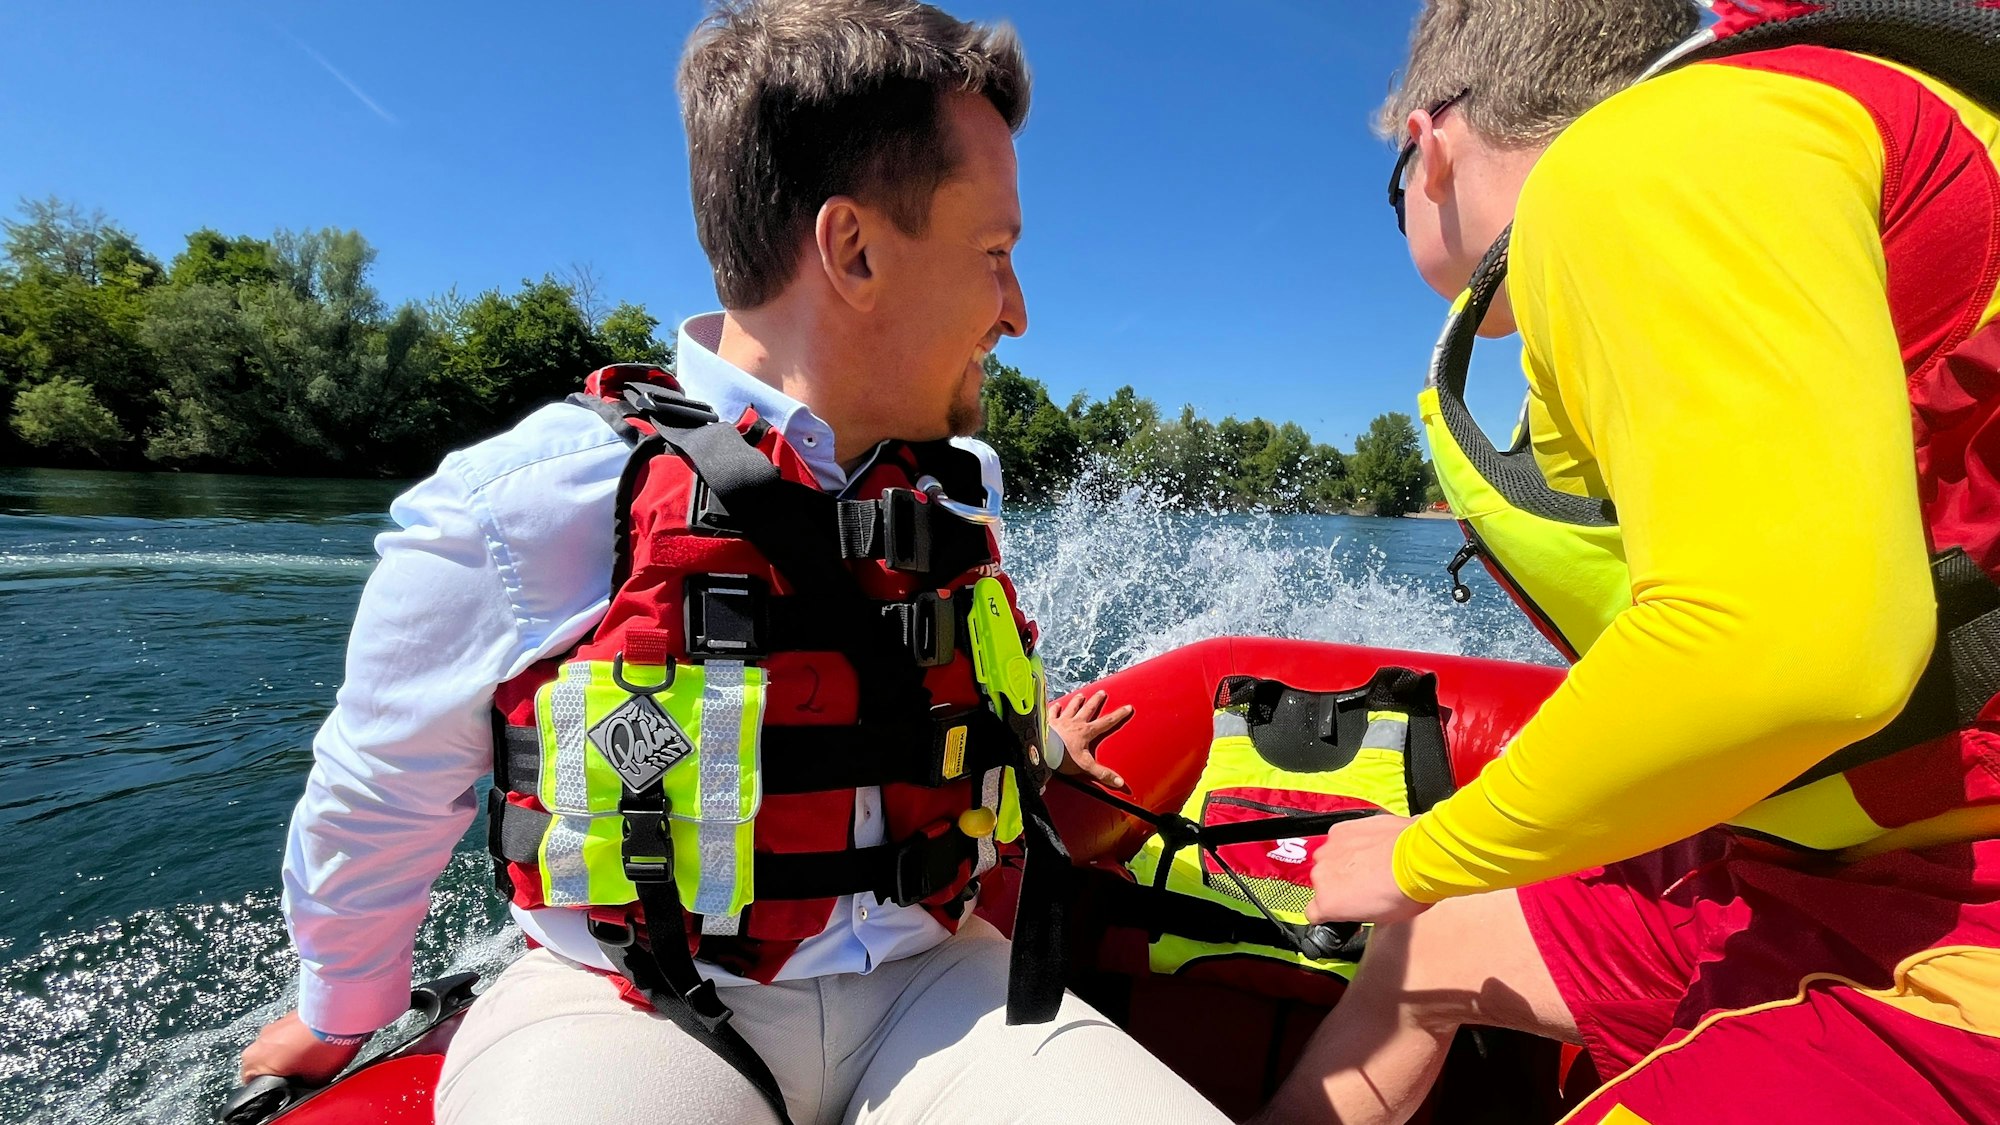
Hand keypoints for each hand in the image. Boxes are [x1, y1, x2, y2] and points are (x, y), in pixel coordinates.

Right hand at [239, 1011, 362, 1086]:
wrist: (339, 1015)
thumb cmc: (321, 1048)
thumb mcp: (312, 1082)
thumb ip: (300, 1087)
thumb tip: (305, 1086)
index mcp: (253, 1061)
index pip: (254, 1084)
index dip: (275, 1090)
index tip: (292, 1088)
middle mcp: (258, 1041)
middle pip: (267, 1064)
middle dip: (284, 1069)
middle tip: (305, 1073)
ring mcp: (274, 1025)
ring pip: (279, 1047)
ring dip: (292, 1052)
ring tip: (315, 1055)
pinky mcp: (290, 1014)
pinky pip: (292, 1033)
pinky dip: (301, 1038)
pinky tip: (318, 1042)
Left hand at [1047, 690, 1133, 790]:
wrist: (1041, 750)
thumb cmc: (1062, 757)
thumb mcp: (1085, 766)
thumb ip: (1102, 773)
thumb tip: (1119, 782)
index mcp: (1086, 732)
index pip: (1107, 722)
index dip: (1118, 715)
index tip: (1127, 707)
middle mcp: (1075, 723)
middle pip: (1089, 709)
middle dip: (1096, 701)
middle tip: (1102, 692)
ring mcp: (1061, 721)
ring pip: (1072, 707)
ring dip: (1077, 701)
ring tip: (1081, 695)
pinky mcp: (1048, 722)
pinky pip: (1053, 712)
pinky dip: (1055, 708)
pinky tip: (1056, 704)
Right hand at [1303, 814, 1431, 925]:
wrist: (1419, 859)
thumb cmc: (1405, 891)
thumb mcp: (1380, 917)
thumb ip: (1357, 910)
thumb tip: (1360, 904)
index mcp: (1328, 903)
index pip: (1314, 912)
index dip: (1332, 909)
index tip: (1345, 906)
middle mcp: (1321, 875)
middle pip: (1323, 881)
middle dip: (1340, 882)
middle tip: (1366, 883)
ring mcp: (1329, 849)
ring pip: (1330, 858)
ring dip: (1344, 860)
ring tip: (1371, 861)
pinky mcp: (1341, 829)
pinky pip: (1340, 838)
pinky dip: (1352, 841)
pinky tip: (1372, 845)